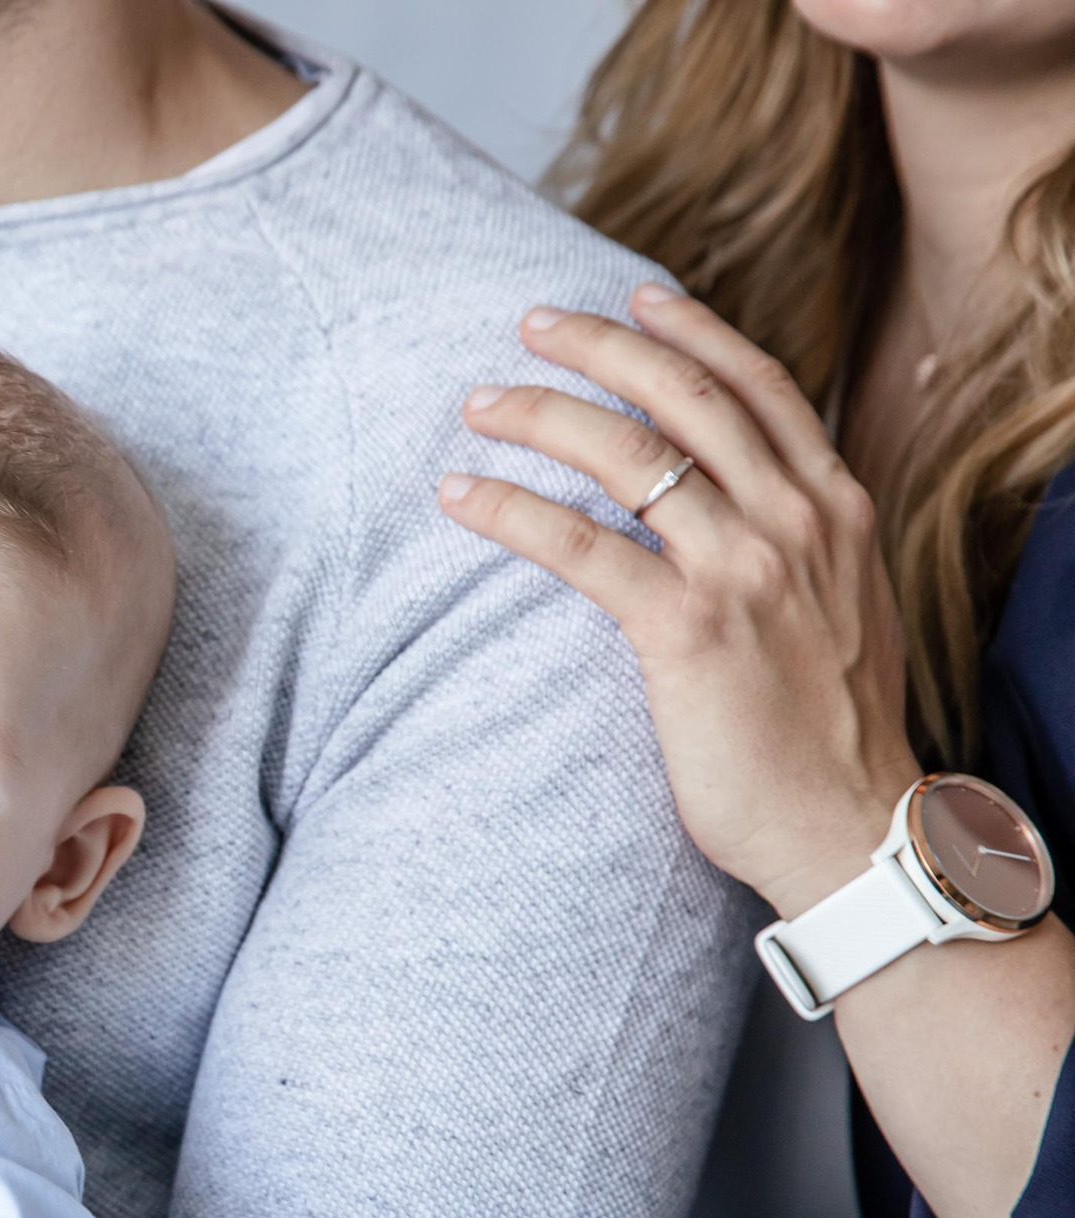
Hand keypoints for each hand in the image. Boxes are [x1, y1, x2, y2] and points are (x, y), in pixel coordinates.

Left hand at [437, 284, 921, 917]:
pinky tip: (462, 495)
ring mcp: (744, 571)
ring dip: (541, 415)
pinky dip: (511, 510)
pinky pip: (579, 544)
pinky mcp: (685, 630)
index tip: (634, 295)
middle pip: (684, 397)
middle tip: (531, 323)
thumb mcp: (841, 610)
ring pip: (628, 453)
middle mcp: (796, 523)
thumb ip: (797, 547)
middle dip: (599, 347)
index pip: (760, 387)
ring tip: (479, 404)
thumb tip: (734, 511)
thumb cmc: (830, 733)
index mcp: (837, 510)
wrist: (852, 826)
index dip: (691, 332)